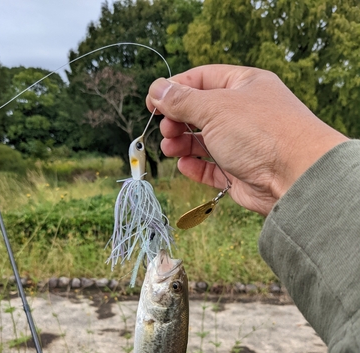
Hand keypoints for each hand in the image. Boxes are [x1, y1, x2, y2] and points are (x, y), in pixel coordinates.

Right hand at [146, 65, 347, 214]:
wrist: (296, 177)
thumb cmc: (261, 133)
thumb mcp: (215, 108)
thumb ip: (182, 100)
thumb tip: (157, 90)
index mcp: (244, 85)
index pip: (202, 79)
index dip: (175, 88)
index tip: (153, 101)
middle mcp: (244, 113)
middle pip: (201, 111)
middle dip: (178, 119)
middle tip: (165, 129)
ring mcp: (243, 143)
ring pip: (204, 141)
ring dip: (183, 144)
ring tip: (170, 148)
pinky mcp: (240, 172)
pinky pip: (212, 168)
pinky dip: (196, 167)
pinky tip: (184, 166)